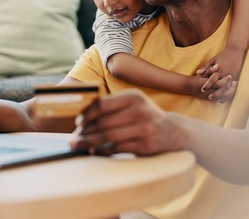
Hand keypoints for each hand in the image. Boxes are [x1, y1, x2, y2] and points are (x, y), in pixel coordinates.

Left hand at [70, 89, 187, 155]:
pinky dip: (103, 151)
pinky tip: (95, 152)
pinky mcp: (144, 145)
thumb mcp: (134, 104)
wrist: (174, 133)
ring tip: (79, 146)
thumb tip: (83, 115)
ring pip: (107, 137)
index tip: (78, 122)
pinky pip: (116, 148)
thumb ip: (113, 106)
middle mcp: (139, 110)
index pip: (102, 105)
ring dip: (89, 143)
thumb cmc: (146, 117)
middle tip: (74, 139)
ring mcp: (143, 128)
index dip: (86, 115)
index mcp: (133, 96)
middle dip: (85, 132)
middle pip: (103, 122)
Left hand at [196, 48, 243, 101]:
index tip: (202, 89)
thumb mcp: (213, 59)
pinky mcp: (235, 77)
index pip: (212, 79)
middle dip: (214, 92)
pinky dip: (228, 93)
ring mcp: (231, 76)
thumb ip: (205, 66)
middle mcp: (225, 74)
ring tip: (217, 100)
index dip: (207, 85)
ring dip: (221, 95)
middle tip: (209, 97)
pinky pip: (232, 87)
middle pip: (219, 86)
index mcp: (219, 70)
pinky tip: (225, 97)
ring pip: (226, 88)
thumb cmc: (223, 55)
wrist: (235, 51)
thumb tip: (197, 73)